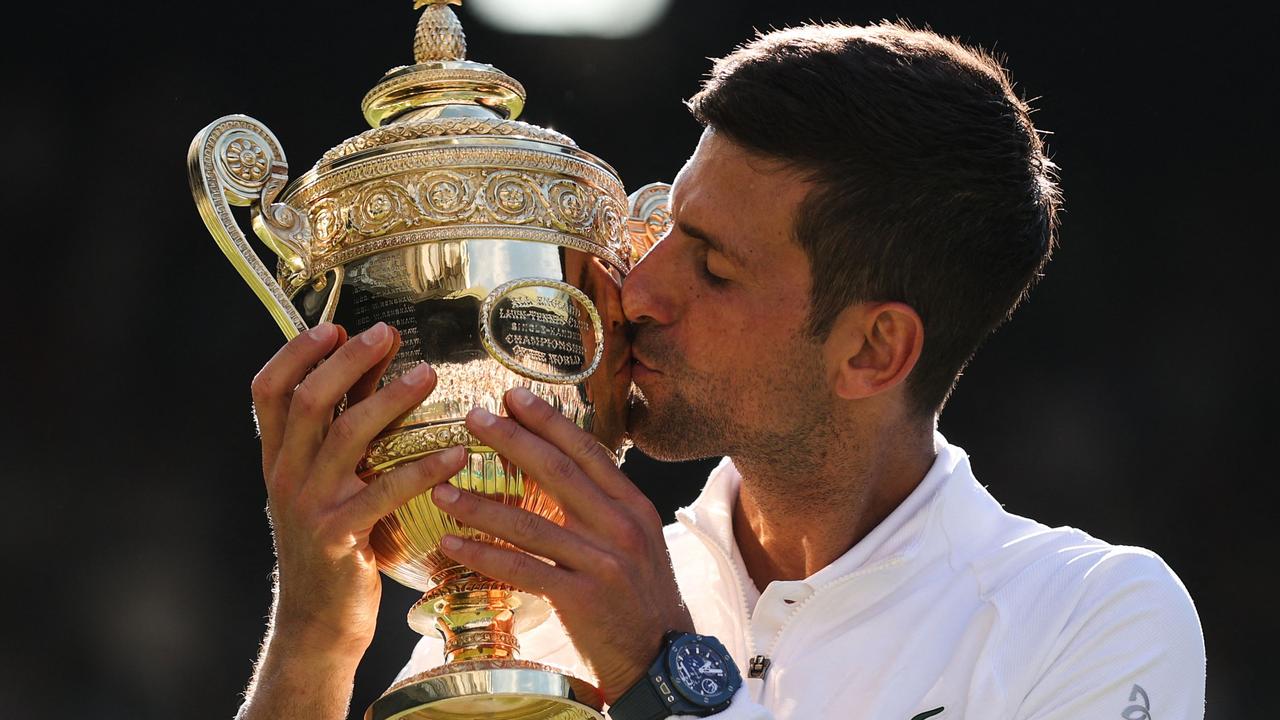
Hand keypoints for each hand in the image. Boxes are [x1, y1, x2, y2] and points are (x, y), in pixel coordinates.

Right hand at [251, 322, 467, 657]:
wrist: (319, 619)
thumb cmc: (335, 541)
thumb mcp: (329, 480)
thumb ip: (346, 424)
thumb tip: (374, 361)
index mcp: (277, 457)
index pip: (266, 391)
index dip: (294, 353)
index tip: (332, 325)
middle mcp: (286, 475)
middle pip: (308, 401)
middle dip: (347, 360)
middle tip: (387, 333)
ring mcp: (309, 505)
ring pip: (347, 436)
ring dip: (390, 399)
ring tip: (429, 375)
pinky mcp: (340, 536)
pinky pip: (385, 490)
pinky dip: (424, 468)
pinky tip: (457, 453)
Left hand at [430, 386, 693, 701]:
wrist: (662, 654)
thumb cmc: (640, 594)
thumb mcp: (636, 539)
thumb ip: (603, 504)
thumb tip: (562, 467)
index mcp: (633, 505)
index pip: (588, 452)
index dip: (549, 422)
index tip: (514, 397)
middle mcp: (621, 526)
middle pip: (559, 473)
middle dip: (513, 441)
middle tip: (473, 417)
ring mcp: (602, 562)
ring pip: (532, 523)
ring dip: (482, 504)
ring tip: (442, 488)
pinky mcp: (582, 597)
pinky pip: (524, 569)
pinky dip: (485, 555)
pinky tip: (453, 543)